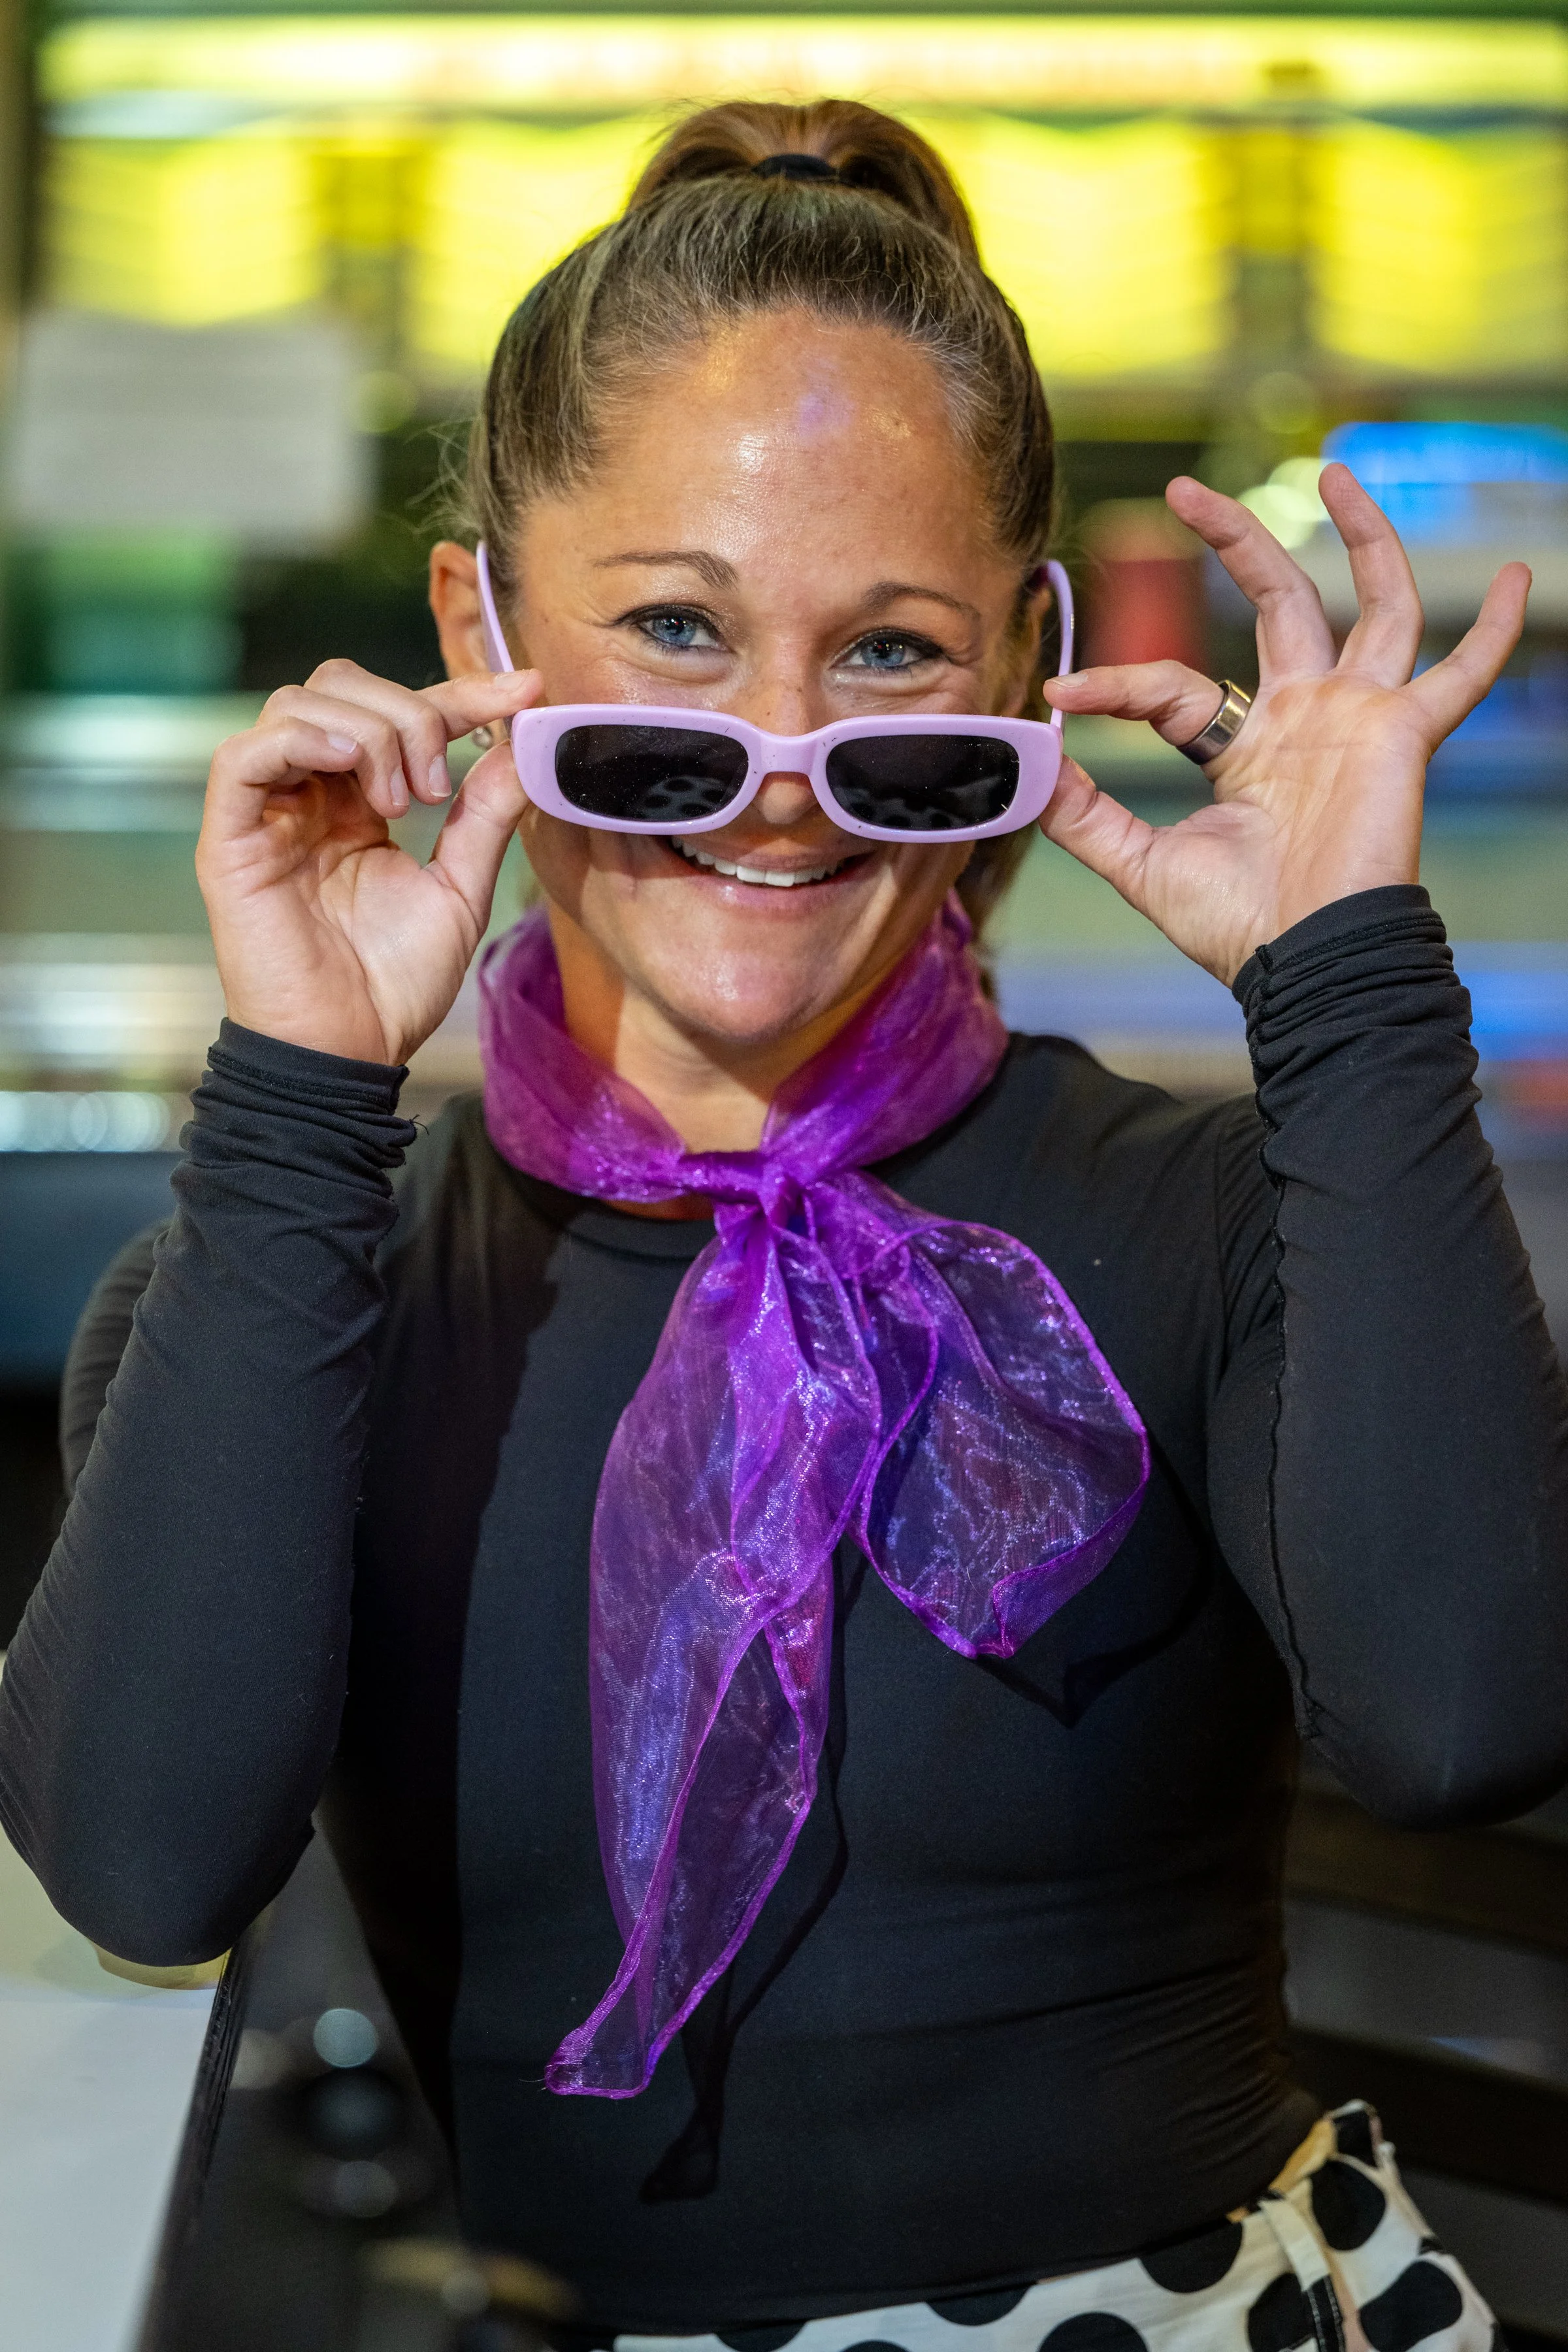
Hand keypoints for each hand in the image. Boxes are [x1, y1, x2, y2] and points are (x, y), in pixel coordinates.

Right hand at [196, 660, 542, 1064]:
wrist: (348, 1051)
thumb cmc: (394, 984)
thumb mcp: (460, 890)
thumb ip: (485, 816)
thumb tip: (520, 746)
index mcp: (359, 801)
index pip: (400, 712)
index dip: (461, 692)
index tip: (524, 690)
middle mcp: (309, 794)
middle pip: (341, 687)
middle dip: (408, 714)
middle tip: (437, 788)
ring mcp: (266, 812)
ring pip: (298, 705)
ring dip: (367, 732)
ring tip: (401, 803)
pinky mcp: (230, 838)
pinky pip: (242, 756)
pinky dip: (299, 739)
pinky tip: (348, 765)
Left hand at [1041, 465, 1531, 984]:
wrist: (1306, 964)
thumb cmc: (1238, 928)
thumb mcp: (1140, 867)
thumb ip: (1087, 817)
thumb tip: (1037, 765)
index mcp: (1246, 749)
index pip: (1175, 688)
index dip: (1118, 684)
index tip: (1063, 693)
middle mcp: (1306, 719)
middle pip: (1278, 602)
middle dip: (1236, 541)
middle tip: (1183, 489)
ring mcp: (1359, 718)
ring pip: (1372, 604)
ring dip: (1362, 535)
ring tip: (1335, 469)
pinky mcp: (1403, 733)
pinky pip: (1463, 674)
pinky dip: (1495, 630)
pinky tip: (1522, 576)